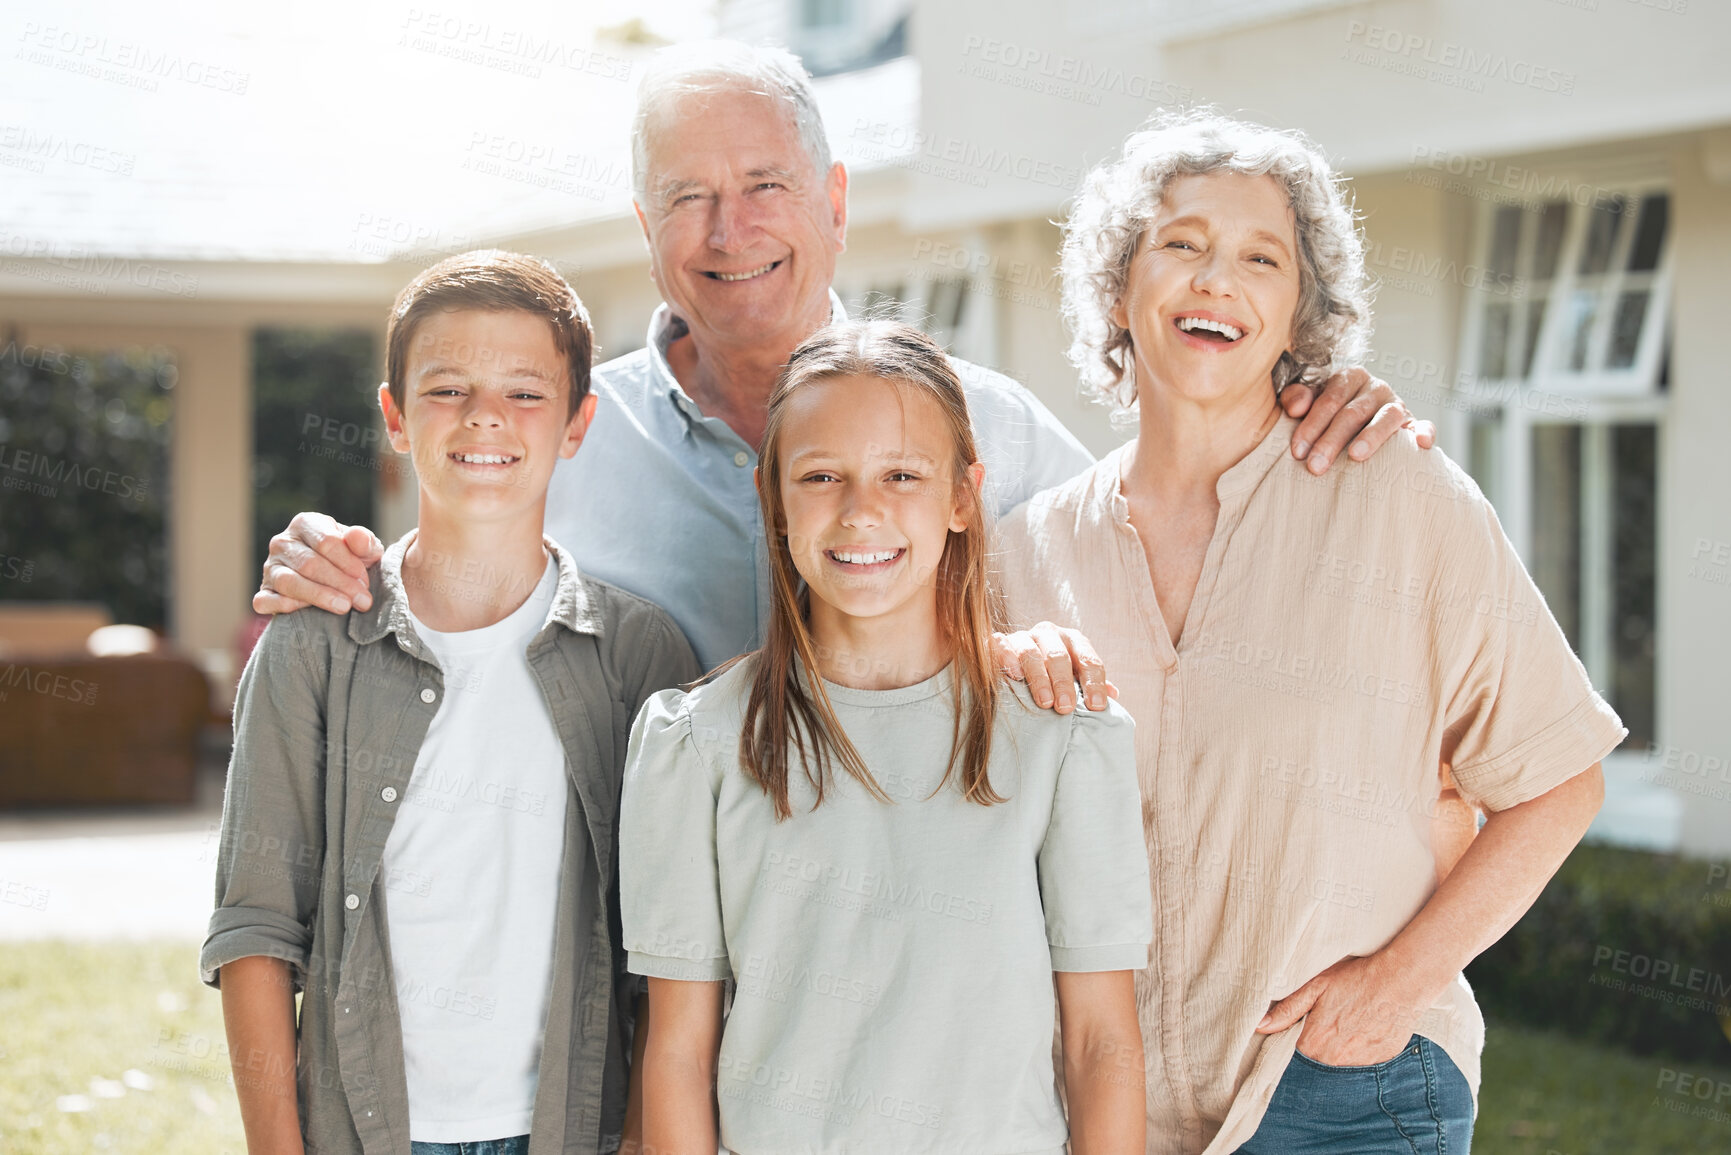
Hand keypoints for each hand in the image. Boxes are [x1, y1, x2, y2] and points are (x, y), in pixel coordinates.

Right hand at [254, 513, 384, 615]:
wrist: (335, 583)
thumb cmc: (350, 561)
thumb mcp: (364, 549)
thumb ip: (364, 542)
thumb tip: (356, 537)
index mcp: (306, 524)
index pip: (326, 542)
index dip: (349, 564)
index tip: (365, 582)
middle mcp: (283, 542)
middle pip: (309, 563)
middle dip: (340, 584)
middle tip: (362, 601)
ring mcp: (270, 567)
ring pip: (289, 581)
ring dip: (319, 596)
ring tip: (344, 607)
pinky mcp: (263, 592)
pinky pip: (266, 600)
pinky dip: (286, 606)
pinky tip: (309, 612)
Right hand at [993, 622, 1116, 713]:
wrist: (1016, 665)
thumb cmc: (1053, 676)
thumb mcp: (1074, 679)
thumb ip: (1091, 685)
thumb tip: (1113, 694)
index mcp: (1073, 641)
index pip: (1088, 659)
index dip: (1094, 683)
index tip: (1096, 707)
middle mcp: (1049, 634)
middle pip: (1059, 655)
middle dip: (1064, 682)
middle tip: (1066, 707)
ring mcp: (1023, 636)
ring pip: (1031, 652)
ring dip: (1039, 678)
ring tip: (1045, 702)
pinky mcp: (1000, 642)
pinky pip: (1002, 645)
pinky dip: (1008, 658)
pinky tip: (1015, 676)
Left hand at [1255, 954, 1426, 1066]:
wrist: (1401, 980)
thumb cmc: (1356, 978)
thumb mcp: (1315, 986)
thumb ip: (1287, 1010)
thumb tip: (1260, 1025)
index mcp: (1314, 1044)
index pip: (1294, 1052)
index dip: (1296, 1036)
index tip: (1303, 1023)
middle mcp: (1336, 1060)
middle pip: (1317, 1058)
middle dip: (1319, 1041)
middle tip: (1330, 1017)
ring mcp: (1361, 1062)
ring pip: (1341, 1059)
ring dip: (1341, 1045)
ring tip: (1349, 1018)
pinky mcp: (1381, 1060)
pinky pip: (1364, 1058)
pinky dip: (1362, 1045)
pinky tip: (1366, 1024)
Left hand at [1280, 366, 1436, 474]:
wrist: (1360, 421)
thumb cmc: (1329, 414)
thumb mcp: (1310, 402)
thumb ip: (1298, 398)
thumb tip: (1295, 408)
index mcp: (1349, 377)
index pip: (1329, 400)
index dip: (1312, 425)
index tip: (1297, 451)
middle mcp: (1375, 387)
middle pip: (1353, 412)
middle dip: (1332, 440)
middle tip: (1316, 466)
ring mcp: (1397, 404)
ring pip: (1386, 417)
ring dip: (1371, 436)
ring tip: (1355, 456)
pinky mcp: (1414, 423)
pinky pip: (1423, 425)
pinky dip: (1424, 432)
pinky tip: (1421, 444)